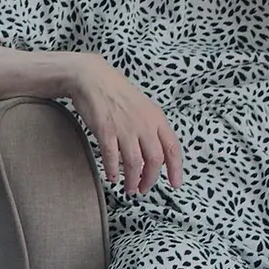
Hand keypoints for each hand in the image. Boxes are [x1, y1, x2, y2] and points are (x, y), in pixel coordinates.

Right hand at [67, 54, 183, 194]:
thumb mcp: (143, 107)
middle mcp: (144, 124)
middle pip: (154, 160)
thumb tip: (154, 154)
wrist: (93, 78)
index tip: (175, 184)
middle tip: (144, 189)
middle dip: (150, 179)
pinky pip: (111, 156)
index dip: (176, 169)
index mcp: (157, 118)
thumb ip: (151, 128)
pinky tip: (112, 177)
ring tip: (129, 189)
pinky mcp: (105, 130)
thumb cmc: (117, 93)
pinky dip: (113, 170)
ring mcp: (124, 127)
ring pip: (134, 162)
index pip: (172, 148)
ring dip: (132, 180)